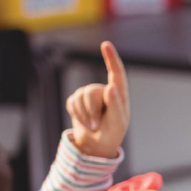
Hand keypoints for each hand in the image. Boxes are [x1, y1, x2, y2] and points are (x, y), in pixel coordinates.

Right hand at [66, 42, 129, 159]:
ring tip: (93, 125)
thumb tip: (110, 86)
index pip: (116, 72)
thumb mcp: (117, 122)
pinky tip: (84, 121)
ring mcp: (90, 94)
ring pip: (80, 96)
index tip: (105, 45)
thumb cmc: (112, 133)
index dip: (111, 58)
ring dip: (84, 115)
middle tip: (96, 125)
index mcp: (119, 94)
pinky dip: (77, 115)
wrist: (97, 145)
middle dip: (91, 111)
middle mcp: (104, 90)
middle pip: (92, 92)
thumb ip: (115, 105)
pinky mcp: (77, 99)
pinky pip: (72, 102)